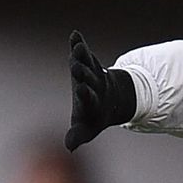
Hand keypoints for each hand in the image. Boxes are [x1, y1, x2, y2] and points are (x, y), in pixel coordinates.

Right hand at [65, 31, 135, 151]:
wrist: (112, 99)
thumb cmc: (93, 117)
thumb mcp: (85, 129)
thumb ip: (77, 136)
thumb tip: (70, 148)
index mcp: (93, 102)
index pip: (90, 98)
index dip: (86, 93)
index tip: (82, 88)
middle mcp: (94, 86)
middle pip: (89, 78)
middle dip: (83, 72)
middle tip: (76, 66)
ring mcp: (92, 73)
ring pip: (88, 62)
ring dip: (82, 55)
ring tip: (78, 46)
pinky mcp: (87, 62)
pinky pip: (82, 52)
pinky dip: (78, 44)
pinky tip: (75, 34)